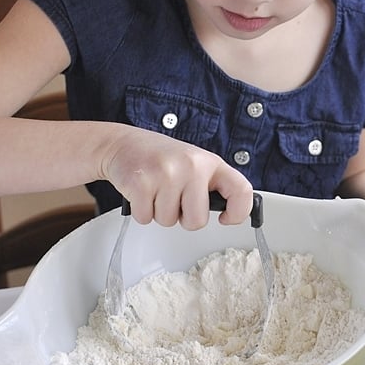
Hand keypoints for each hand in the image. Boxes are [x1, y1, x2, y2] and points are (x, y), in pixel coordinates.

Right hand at [101, 126, 252, 229]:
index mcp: (210, 162)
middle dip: (183, 218)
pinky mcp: (141, 183)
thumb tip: (229, 212)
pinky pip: (146, 218)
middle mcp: (191, 166)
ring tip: (155, 190)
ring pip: (168, 221)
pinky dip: (141, 211)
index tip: (226, 219)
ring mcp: (166, 173)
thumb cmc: (161, 157)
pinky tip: (142, 192)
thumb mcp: (194, 163)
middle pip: (197, 221)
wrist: (123, 143)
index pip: (241, 190)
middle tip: (174, 199)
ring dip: (159, 212)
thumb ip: (211, 184)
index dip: (239, 212)